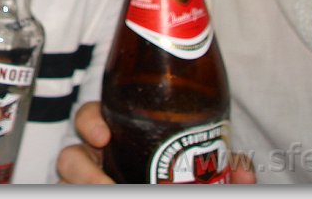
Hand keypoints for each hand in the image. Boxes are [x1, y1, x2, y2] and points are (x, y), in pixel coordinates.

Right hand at [58, 101, 257, 183]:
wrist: (181, 183)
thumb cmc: (188, 177)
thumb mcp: (208, 176)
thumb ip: (226, 172)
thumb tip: (243, 168)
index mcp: (122, 140)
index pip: (93, 120)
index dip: (90, 122)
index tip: (103, 135)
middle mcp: (100, 164)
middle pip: (71, 156)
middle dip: (79, 167)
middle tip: (104, 184)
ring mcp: (93, 182)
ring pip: (68, 179)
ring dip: (81, 184)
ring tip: (105, 192)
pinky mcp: (84, 192)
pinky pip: (71, 189)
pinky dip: (79, 189)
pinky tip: (101, 193)